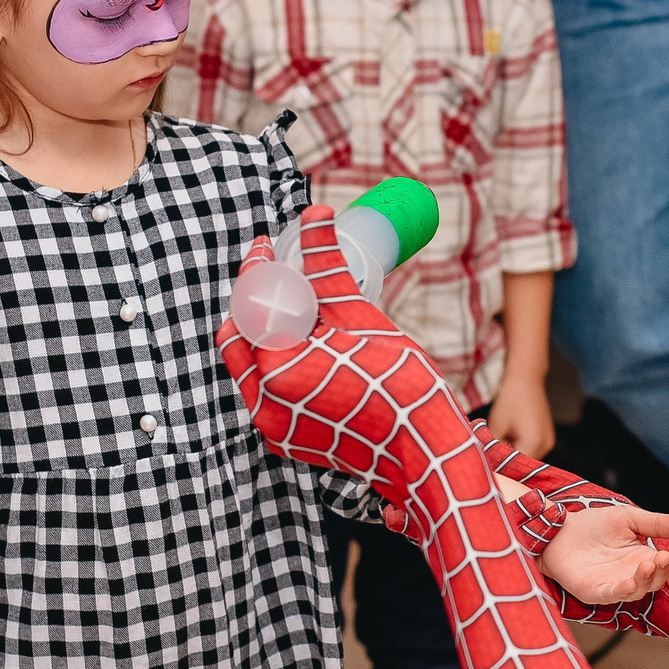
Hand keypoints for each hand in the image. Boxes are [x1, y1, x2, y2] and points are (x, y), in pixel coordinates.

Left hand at [218, 210, 477, 504]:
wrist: (426, 453)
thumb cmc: (401, 386)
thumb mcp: (360, 318)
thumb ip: (327, 267)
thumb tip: (314, 214)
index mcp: (276, 373)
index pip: (250, 307)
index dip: (256, 270)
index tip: (264, 245)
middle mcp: (264, 406)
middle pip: (242, 338)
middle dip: (257, 302)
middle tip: (279, 274)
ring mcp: (273, 428)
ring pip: (254, 365)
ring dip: (270, 333)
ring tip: (302, 309)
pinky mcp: (287, 439)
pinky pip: (270, 391)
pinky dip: (282, 362)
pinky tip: (310, 345)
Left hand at [486, 370, 554, 459]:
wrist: (526, 379)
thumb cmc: (509, 400)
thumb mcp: (496, 426)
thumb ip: (492, 449)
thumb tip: (486, 464)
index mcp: (534, 443)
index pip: (516, 468)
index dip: (500, 468)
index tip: (487, 467)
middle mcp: (546, 445)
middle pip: (523, 465)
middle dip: (506, 462)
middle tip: (490, 455)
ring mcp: (548, 441)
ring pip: (527, 457)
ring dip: (513, 454)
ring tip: (499, 443)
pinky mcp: (547, 437)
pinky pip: (531, 449)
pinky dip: (520, 447)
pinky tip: (508, 437)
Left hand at [540, 504, 668, 603]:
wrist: (559, 530)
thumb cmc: (594, 525)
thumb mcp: (629, 519)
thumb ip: (656, 523)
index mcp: (642, 558)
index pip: (665, 567)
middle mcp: (631, 575)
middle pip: (655, 581)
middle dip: (663, 572)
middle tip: (665, 557)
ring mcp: (613, 585)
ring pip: (637, 591)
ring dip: (646, 581)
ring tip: (650, 563)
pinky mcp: (594, 591)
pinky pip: (611, 596)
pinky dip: (622, 592)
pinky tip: (630, 584)